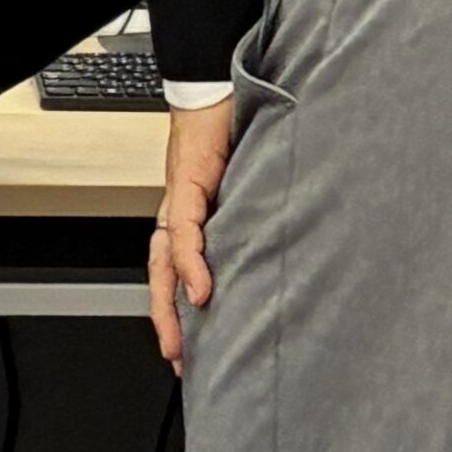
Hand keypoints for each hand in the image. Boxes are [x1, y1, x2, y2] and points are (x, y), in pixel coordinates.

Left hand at [148, 97, 234, 376]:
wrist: (217, 88)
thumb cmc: (236, 134)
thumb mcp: (252, 192)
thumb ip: (258, 225)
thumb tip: (288, 261)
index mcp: (196, 218)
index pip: (180, 273)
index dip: (183, 312)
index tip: (193, 352)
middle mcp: (182, 214)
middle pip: (163, 277)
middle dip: (170, 323)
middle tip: (183, 364)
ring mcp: (181, 201)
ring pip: (164, 263)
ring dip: (170, 305)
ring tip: (181, 342)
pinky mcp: (188, 185)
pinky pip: (185, 231)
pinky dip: (190, 262)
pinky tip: (200, 290)